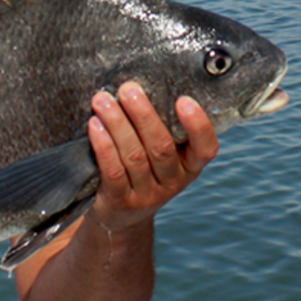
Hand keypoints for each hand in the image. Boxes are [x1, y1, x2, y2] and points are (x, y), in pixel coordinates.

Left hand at [85, 83, 218, 233]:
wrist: (120, 216)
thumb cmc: (142, 169)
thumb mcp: (162, 155)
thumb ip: (162, 127)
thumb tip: (144, 84)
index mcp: (190, 166)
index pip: (206, 148)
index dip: (197, 125)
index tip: (183, 100)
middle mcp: (173, 182)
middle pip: (161, 147)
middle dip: (143, 114)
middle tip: (128, 89)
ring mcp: (147, 195)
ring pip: (134, 156)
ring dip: (117, 124)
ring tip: (102, 101)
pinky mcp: (121, 202)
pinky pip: (113, 171)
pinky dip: (104, 146)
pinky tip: (95, 126)